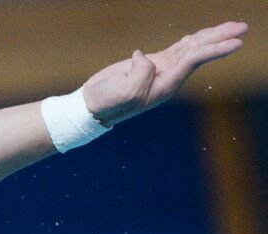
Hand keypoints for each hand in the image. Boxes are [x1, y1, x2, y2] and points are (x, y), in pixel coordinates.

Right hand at [82, 21, 247, 125]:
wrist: (91, 106)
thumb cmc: (107, 102)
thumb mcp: (125, 90)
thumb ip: (142, 72)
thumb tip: (147, 57)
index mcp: (166, 84)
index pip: (194, 61)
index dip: (215, 49)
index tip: (237, 42)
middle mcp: (169, 76)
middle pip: (200, 52)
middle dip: (221, 38)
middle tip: (243, 27)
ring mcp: (161, 69)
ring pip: (191, 47)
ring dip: (211, 36)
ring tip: (231, 26)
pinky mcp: (151, 64)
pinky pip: (177, 49)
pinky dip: (192, 40)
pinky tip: (203, 35)